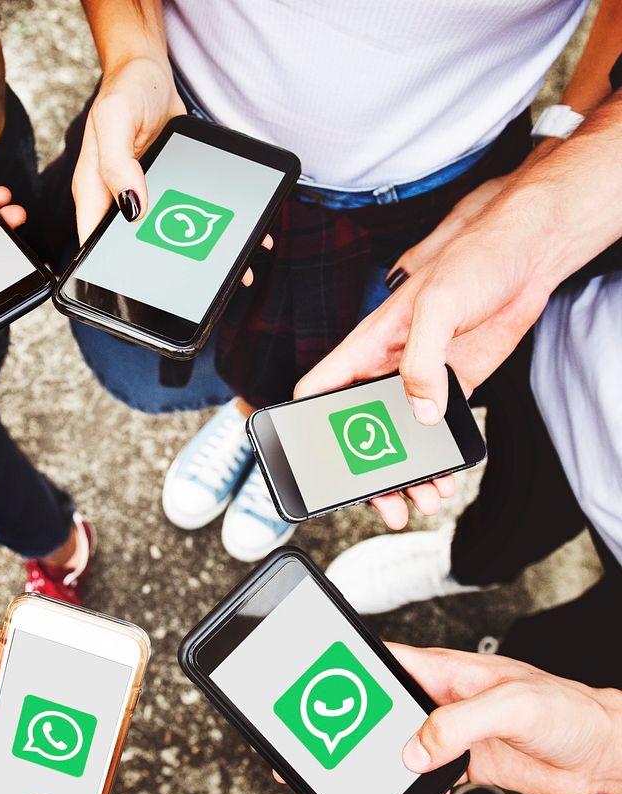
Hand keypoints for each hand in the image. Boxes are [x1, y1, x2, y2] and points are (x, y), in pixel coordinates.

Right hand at [71, 57, 272, 283]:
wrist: (149, 70)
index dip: (113, 275)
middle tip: (205, 287)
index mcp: (97, 196)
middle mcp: (120, 203)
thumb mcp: (115, 121)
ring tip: (240, 270)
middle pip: (140, 251)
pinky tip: (246, 237)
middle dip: (173, 272)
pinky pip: (193, 215)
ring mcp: (147, 199)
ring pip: (172, 239)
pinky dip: (219, 227)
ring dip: (207, 255)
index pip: (96, 248)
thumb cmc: (126, 91)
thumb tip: (133, 207)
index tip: (144, 293)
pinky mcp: (171, 190)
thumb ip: (117, 165)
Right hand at [290, 169, 555, 528]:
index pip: (317, 389)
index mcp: (367, 345)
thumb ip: (421, 361)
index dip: (304, 423)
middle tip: (382, 500)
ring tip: (420, 498)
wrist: (527, 255)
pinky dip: (437, 459)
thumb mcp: (438, 305)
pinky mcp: (452, 386)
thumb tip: (420, 412)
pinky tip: (444, 476)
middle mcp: (386, 367)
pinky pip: (436, 433)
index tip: (310, 457)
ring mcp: (418, 380)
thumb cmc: (474, 260)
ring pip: (398, 437)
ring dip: (406, 472)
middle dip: (367, 469)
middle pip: (359, 428)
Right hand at [290, 644, 621, 793]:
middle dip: (337, 749)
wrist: (606, 751)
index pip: (379, 666)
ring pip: (391, 767)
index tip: (308, 695)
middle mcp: (435, 703)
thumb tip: (412, 750)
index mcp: (441, 672)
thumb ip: (458, 722)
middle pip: (373, 723)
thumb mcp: (514, 706)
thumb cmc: (568, 709)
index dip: (341, 676)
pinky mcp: (460, 769)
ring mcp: (446, 737)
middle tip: (303, 773)